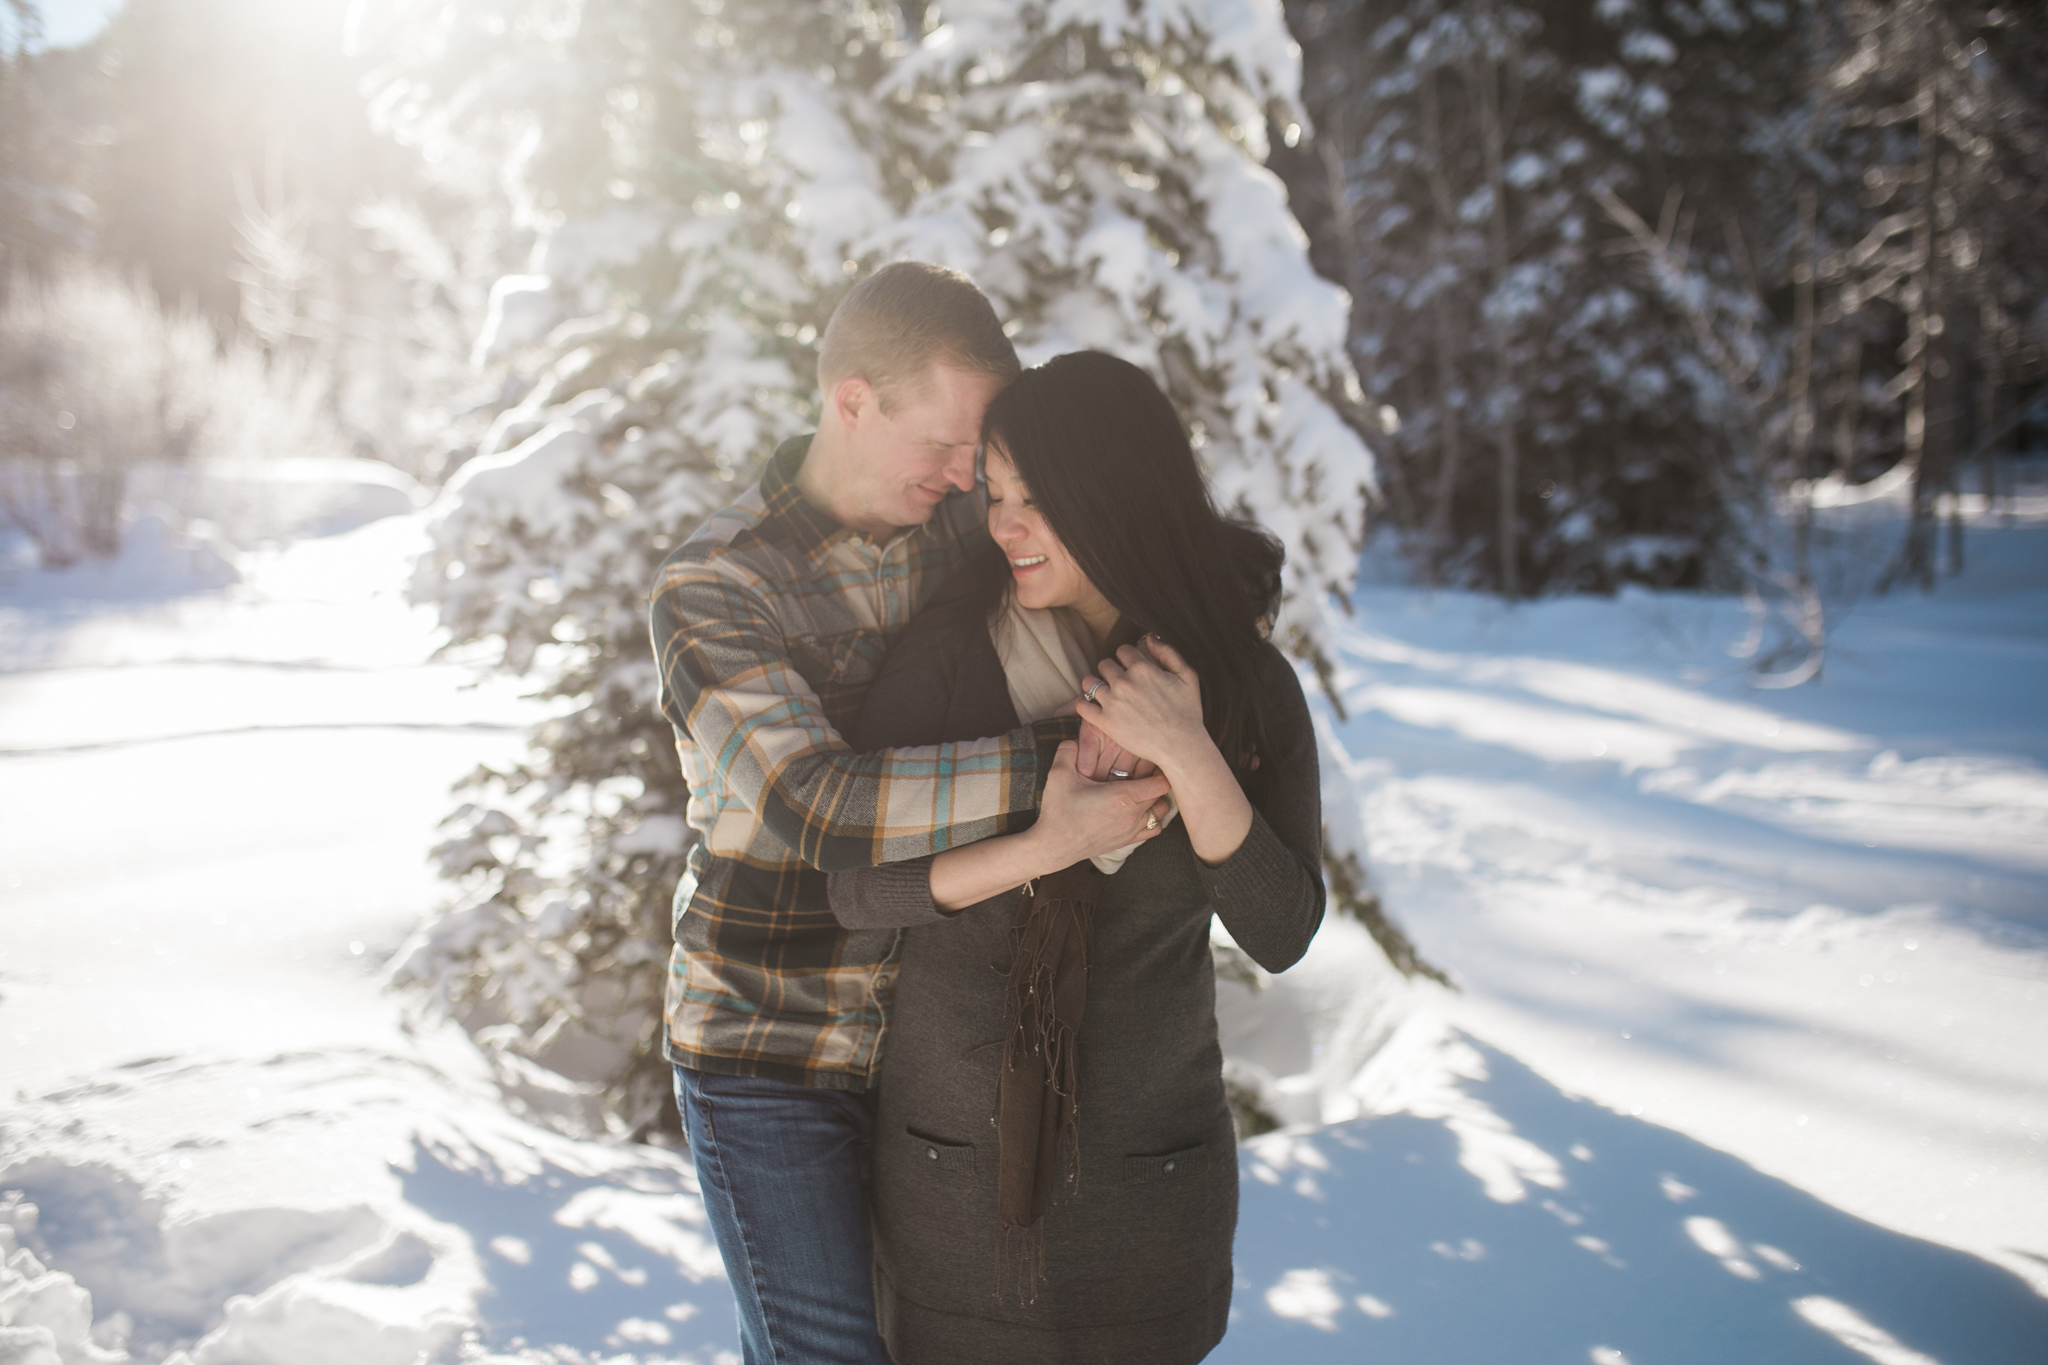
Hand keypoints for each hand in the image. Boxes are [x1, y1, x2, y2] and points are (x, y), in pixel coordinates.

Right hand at [1029, 741, 1172, 868]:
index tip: (1148, 761)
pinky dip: (1153, 818)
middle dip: (1157, 782)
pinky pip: (1154, 829)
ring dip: (1156, 800)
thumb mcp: (1059, 774)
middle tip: (1144, 770)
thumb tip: (1076, 737)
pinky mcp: (1127, 841)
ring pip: (1161, 812)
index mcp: (1121, 797)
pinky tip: (1138, 809)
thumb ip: (1068, 749)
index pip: (1161, 783)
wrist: (1053, 846)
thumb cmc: (1058, 810)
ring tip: (1143, 790)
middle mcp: (1132, 815)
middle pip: (1163, 795)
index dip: (1159, 770)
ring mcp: (1131, 830)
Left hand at [1076, 636, 1206, 776]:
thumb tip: (1149, 638)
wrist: (1182, 746)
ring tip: (1104, 693)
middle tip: (1119, 683)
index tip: (1131, 668)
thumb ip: (1168, 653)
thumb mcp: (1188, 676)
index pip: (1122, 650)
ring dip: (1095, 685)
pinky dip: (1084, 704)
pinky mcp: (1105, 722)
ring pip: (1089, 681)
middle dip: (1111, 671)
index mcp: (1143, 668)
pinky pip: (1082, 705)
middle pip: (1104, 664)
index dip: (1127, 658)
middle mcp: (1125, 682)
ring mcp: (1113, 702)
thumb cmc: (1188, 712)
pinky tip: (1094, 707)